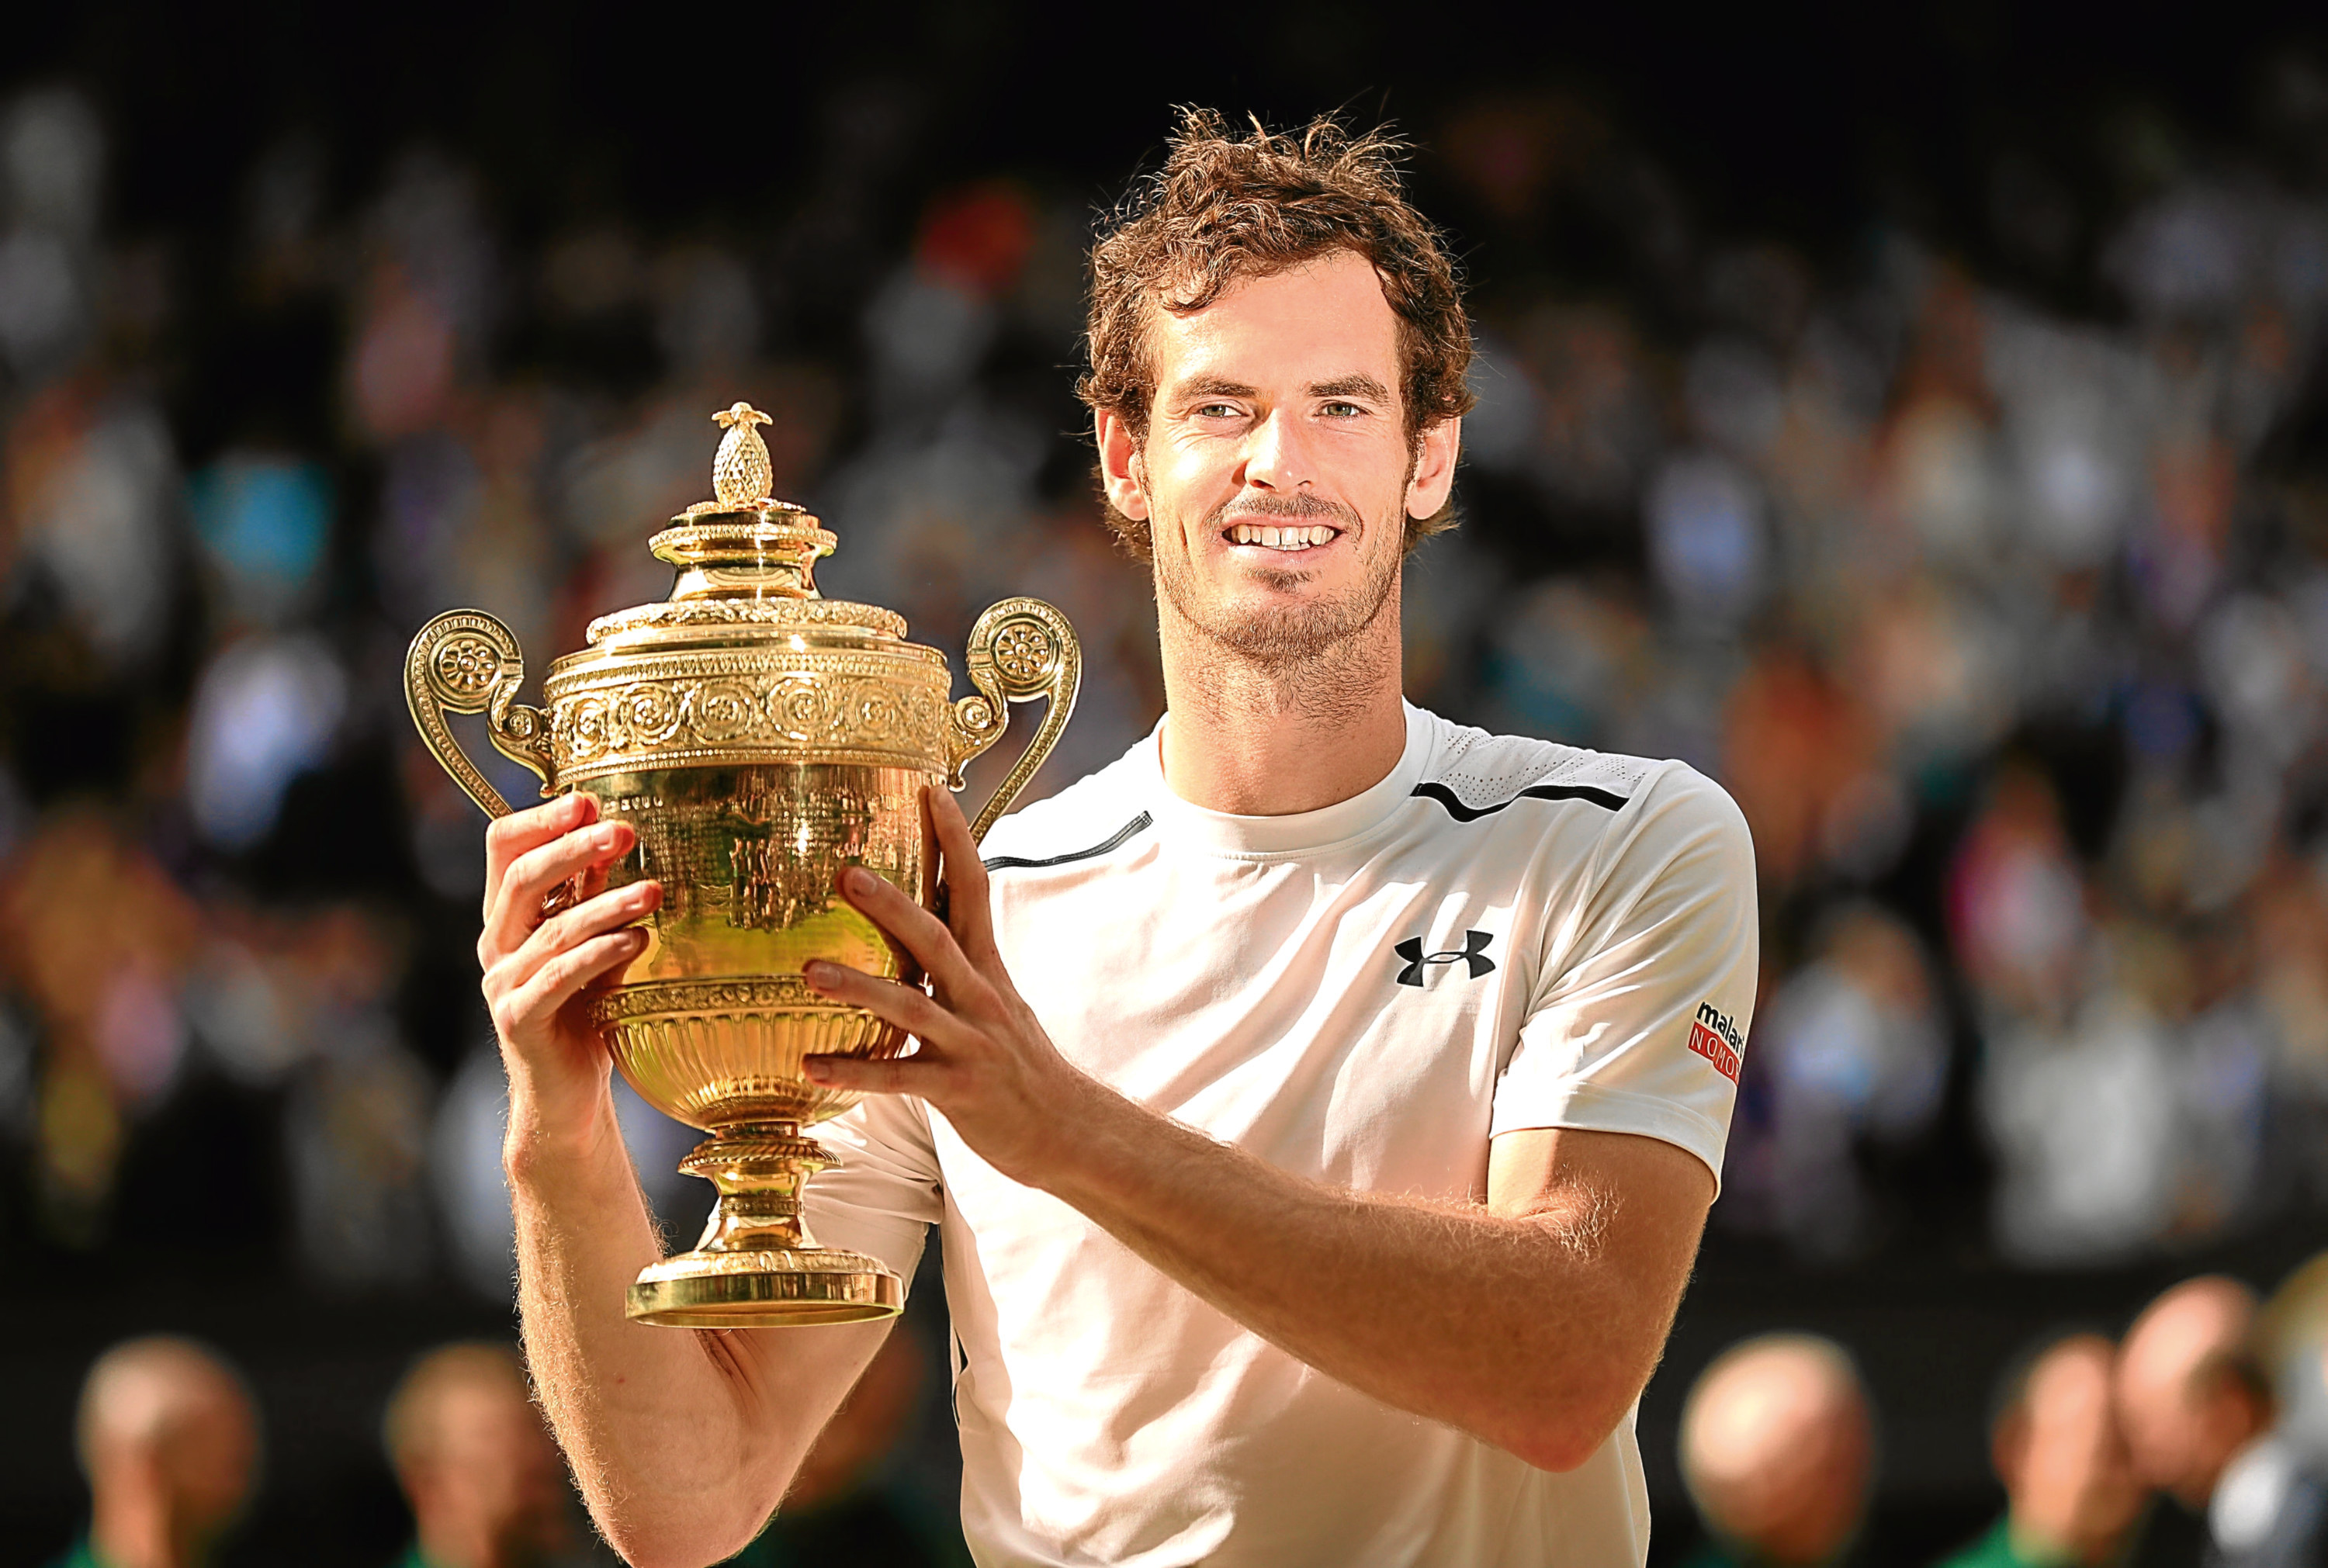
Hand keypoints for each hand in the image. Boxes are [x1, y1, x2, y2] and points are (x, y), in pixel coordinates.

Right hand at [478, 792, 663, 1140]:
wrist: (567, 1098)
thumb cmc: (585, 1015)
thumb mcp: (597, 945)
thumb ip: (596, 898)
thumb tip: (618, 835)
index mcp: (508, 917)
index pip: (504, 848)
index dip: (541, 820)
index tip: (589, 801)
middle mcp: (496, 944)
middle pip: (523, 879)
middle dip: (574, 849)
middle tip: (624, 831)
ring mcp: (501, 983)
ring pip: (551, 929)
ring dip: (606, 904)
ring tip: (653, 891)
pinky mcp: (518, 1019)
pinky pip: (559, 977)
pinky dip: (600, 954)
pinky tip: (638, 940)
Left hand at [801, 785, 1097, 1186]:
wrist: (1068, 1130)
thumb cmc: (1019, 1064)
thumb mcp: (997, 1002)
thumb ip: (959, 964)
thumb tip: (918, 921)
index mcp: (988, 968)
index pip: (974, 889)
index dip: (954, 839)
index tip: (930, 790)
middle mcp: (982, 997)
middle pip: (937, 938)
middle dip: (893, 903)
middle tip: (846, 871)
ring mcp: (971, 1043)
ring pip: (912, 1007)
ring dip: (859, 987)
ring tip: (807, 971)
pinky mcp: (960, 1090)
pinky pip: (899, 1080)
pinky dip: (855, 1072)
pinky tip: (809, 1066)